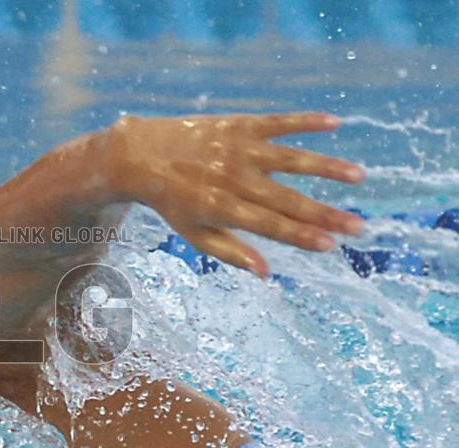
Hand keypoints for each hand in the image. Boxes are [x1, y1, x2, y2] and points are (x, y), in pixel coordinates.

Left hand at [96, 113, 365, 277]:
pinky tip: (336, 123)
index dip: (301, 236)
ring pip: (289, 159)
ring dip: (326, 167)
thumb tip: (267, 273)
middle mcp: (232, 178)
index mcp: (221, 208)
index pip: (270, 225)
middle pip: (287, 199)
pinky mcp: (238, 125)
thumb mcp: (193, 234)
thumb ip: (230, 252)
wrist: (140, 155)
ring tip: (359, 176)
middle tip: (360, 226)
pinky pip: (277, 122)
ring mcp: (237, 149)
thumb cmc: (172, 201)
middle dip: (325, 214)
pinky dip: (305, 121)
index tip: (331, 245)